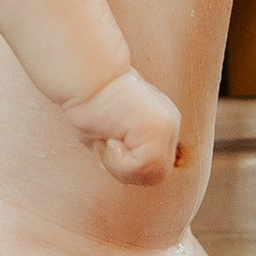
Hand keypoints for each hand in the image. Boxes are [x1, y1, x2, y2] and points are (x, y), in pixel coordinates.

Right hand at [69, 64, 182, 184]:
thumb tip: (127, 175)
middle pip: (155, 176)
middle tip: (106, 143)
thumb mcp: (110, 137)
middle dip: (125, 170)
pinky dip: (118, 159)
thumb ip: (126, 154)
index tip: (107, 143)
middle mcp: (170, 125)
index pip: (152, 168)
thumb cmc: (89, 105)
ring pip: (151, 175)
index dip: (126, 168)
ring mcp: (168, 126)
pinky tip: (110, 136)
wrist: (85, 79)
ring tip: (108, 138)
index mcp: (162, 126)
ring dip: (119, 165)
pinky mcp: (159, 128)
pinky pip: (141, 166)